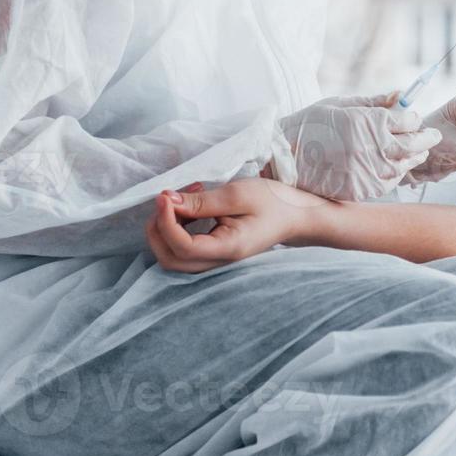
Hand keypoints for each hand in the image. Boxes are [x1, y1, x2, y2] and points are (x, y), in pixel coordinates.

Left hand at [145, 180, 326, 272]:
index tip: (164, 196)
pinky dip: (177, 226)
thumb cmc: (273, 202)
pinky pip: (183, 247)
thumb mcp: (238, 195)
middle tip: (168, 197)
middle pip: (170, 258)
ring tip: (185, 195)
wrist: (296, 215)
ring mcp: (215, 259)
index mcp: (228, 249)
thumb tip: (167, 201)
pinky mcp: (213, 251)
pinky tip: (191, 204)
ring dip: (167, 226)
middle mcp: (218, 261)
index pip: (182, 247)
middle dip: (158, 228)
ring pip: (173, 255)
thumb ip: (201, 201)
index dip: (166, 222)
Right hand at [277, 93, 439, 200]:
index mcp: (366, 122)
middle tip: (431, 136)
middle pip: (413, 145)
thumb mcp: (339, 104)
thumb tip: (400, 96)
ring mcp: (366, 172)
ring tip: (416, 152)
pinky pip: (387, 184)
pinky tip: (394, 168)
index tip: (414, 118)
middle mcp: (370, 148)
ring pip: (403, 166)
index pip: (407, 121)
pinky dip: (394, 175)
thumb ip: (373, 101)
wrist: (283, 157)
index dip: (413, 119)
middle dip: (425, 139)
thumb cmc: (309, 125)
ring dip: (413, 158)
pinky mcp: (359, 190)